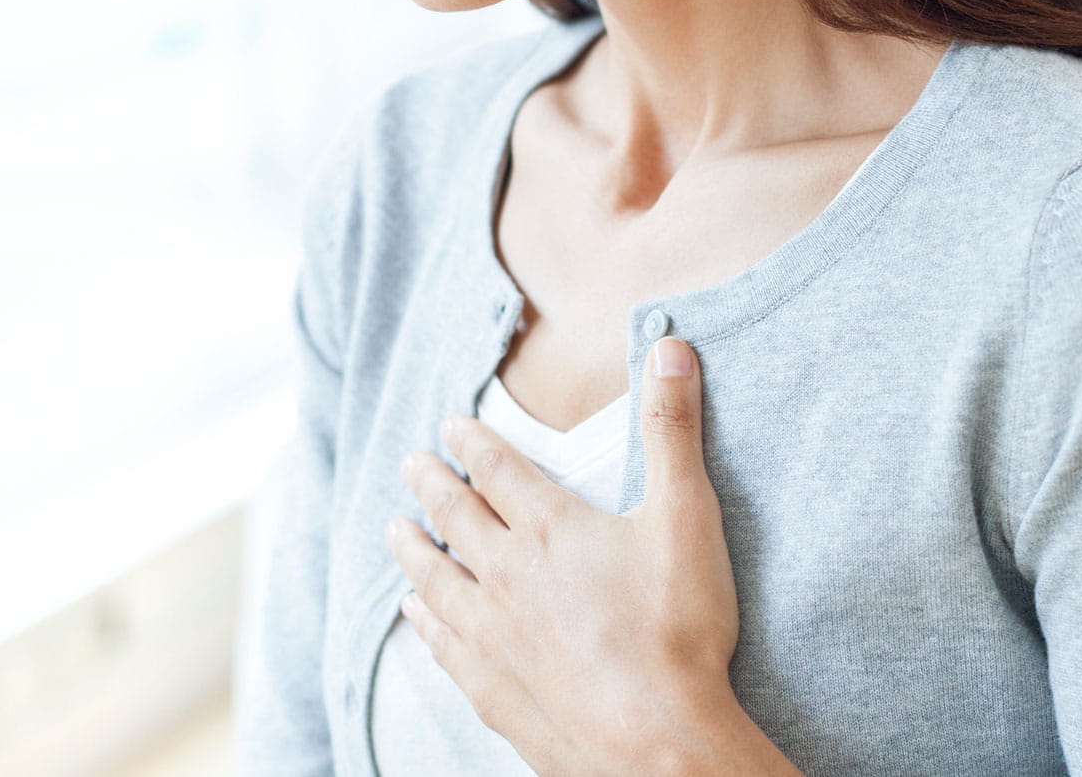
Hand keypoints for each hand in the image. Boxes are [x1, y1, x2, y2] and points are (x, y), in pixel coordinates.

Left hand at [386, 335, 742, 775]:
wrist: (655, 744)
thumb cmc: (678, 630)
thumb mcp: (687, 515)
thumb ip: (673, 428)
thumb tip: (670, 345)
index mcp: (550, 527)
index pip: (498, 469)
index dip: (471, 441)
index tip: (448, 424)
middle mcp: (507, 575)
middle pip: (455, 517)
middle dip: (431, 485)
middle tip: (408, 463)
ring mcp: (492, 636)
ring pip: (436, 579)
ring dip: (414, 550)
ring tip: (394, 531)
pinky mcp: (491, 689)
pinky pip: (442, 644)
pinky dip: (424, 621)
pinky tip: (416, 615)